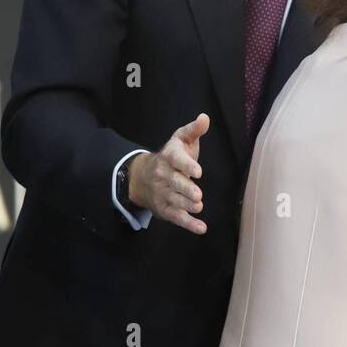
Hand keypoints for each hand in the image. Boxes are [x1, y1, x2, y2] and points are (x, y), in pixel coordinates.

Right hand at [129, 112, 208, 233]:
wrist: (142, 176)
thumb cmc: (172, 157)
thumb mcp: (180, 140)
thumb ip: (193, 130)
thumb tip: (204, 118)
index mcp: (168, 157)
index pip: (176, 160)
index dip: (186, 165)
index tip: (198, 171)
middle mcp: (163, 175)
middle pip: (174, 183)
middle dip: (185, 189)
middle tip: (198, 195)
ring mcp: (162, 193)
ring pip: (174, 200)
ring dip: (186, 205)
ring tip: (198, 207)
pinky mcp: (164, 209)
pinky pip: (176, 217)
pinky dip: (188, 224)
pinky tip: (201, 228)